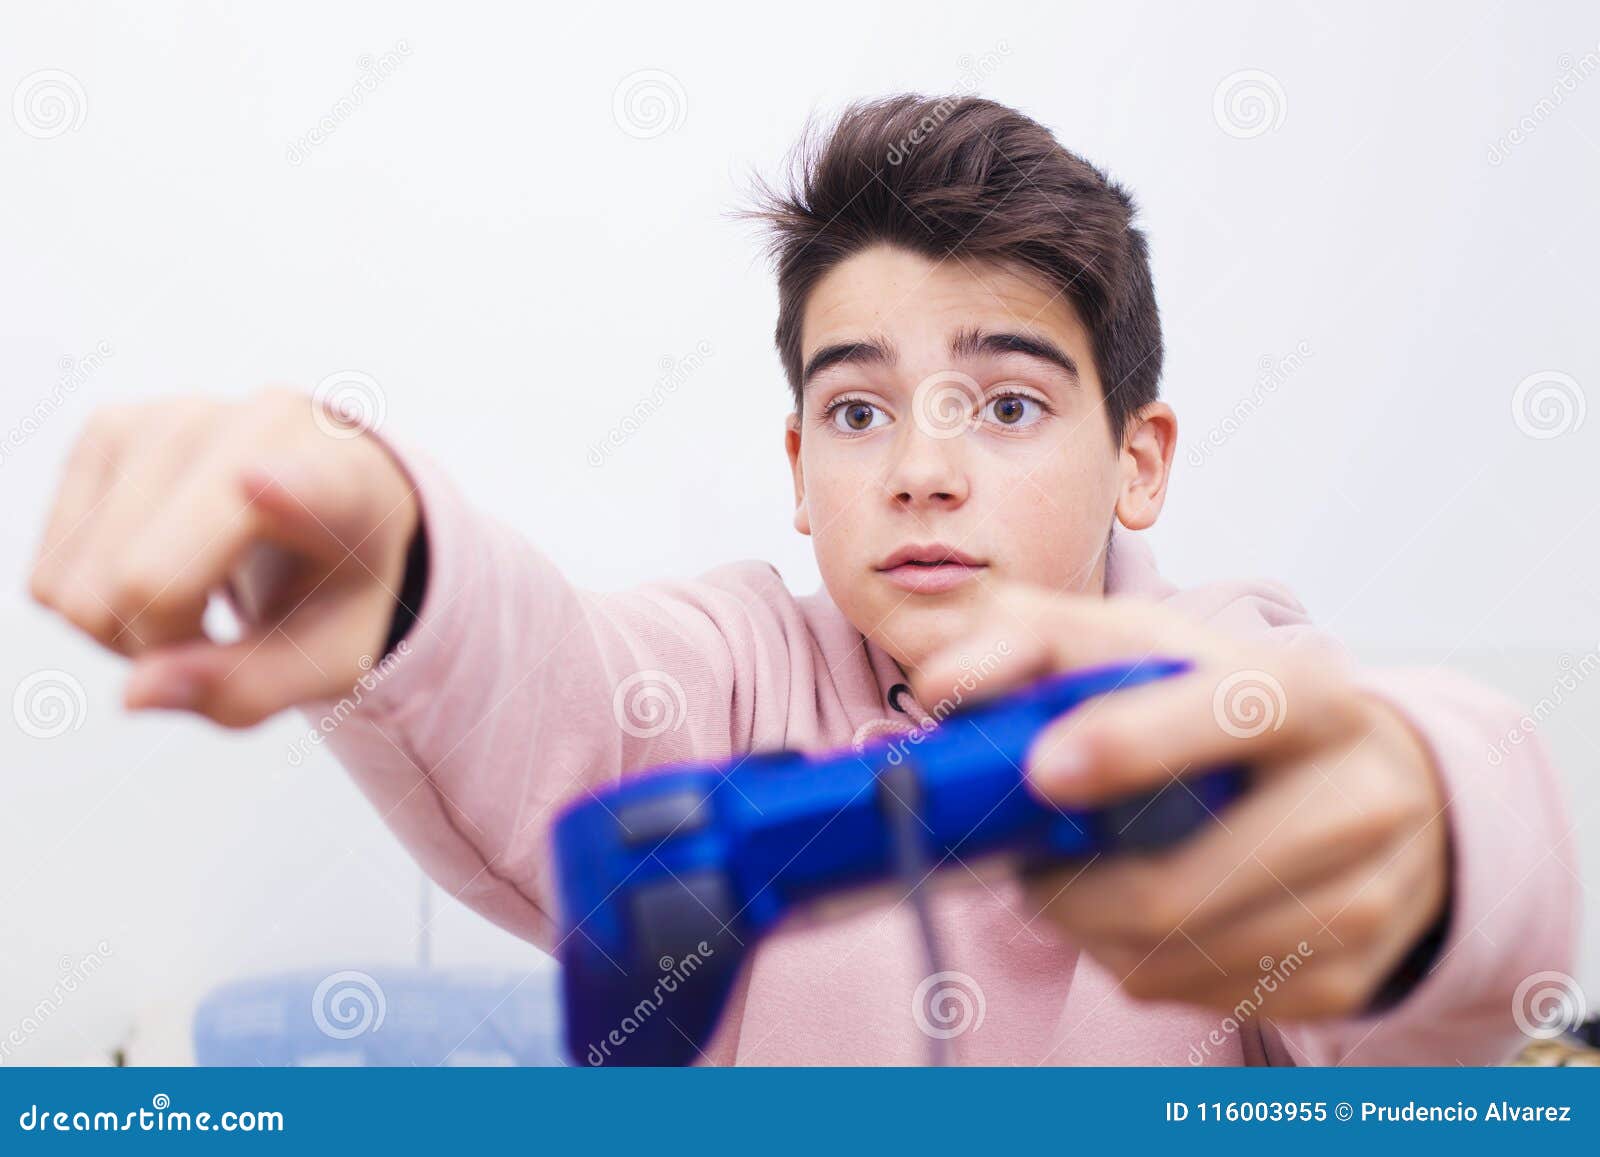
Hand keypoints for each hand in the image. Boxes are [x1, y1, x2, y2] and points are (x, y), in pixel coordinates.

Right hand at [28, 388, 418, 727]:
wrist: (330, 499)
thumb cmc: (333, 582)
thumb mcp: (327, 658)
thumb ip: (249, 687)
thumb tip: (137, 692)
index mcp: (345, 486)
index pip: (308, 486)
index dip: (283, 491)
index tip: (258, 481)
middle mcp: (259, 429)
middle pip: (141, 583)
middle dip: (162, 645)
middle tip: (221, 629)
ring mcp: (172, 416)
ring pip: (75, 589)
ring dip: (123, 629)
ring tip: (196, 595)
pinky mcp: (108, 425)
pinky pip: (48, 576)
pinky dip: (91, 603)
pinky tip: (153, 568)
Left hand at [910, 580, 1449, 1018]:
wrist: (1369, 784)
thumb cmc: (1223, 706)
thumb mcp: (1142, 648)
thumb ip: (1033, 644)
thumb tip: (942, 687)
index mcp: (1310, 695)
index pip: (1232, 714)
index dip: (1133, 744)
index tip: (1044, 769)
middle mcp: (1359, 797)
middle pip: (1181, 883)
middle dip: (1070, 887)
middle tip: (1025, 862)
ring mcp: (1364, 899)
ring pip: (1174, 955)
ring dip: (1091, 928)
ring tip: (1079, 881)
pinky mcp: (1347, 978)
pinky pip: (1196, 996)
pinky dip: (1138, 961)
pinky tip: (1138, 915)